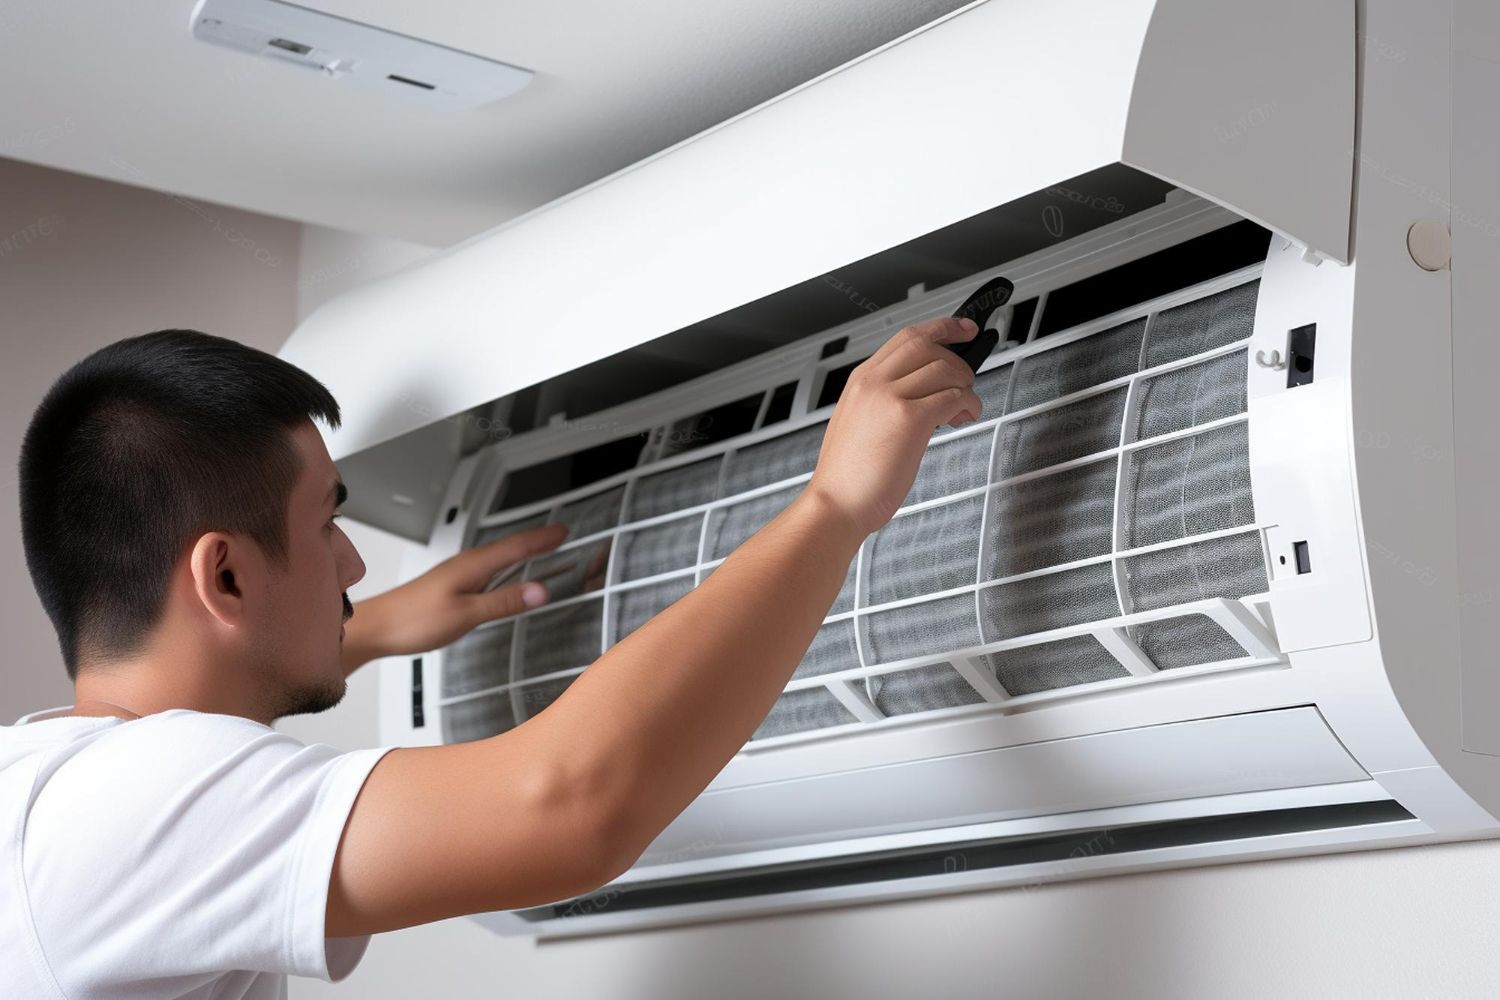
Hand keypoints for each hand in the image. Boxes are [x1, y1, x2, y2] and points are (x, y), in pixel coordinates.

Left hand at [341, 522, 568, 671]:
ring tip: (540, 549)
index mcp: (473, 566)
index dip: (542, 539)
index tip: (563, 532)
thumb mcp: (466, 615)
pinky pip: (487, 569)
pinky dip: (505, 567)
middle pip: (509, 547)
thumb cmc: (413, 620)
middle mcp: (466, 564)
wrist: (376, 627)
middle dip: (536, 540)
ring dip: (521, 552)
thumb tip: (539, 591)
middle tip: (559, 535)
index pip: (516, 547)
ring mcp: (458, 573)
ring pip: (498, 557)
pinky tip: (505, 575)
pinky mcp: (451, 585)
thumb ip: (504, 602)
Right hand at [805, 317, 983, 538]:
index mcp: (861, 380)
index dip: (941, 328)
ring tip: (964, 407)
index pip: (906, 337)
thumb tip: (922, 394)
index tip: (961, 329)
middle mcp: (873, 382)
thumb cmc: (847, 476)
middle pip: (927, 343)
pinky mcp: (908, 419)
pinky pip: (953, 396)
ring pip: (945, 368)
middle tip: (970, 373)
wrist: (834, 504)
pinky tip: (964, 417)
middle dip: (958, 355)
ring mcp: (890, 397)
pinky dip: (968, 404)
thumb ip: (883, 401)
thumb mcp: (857, 423)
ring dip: (965, 385)